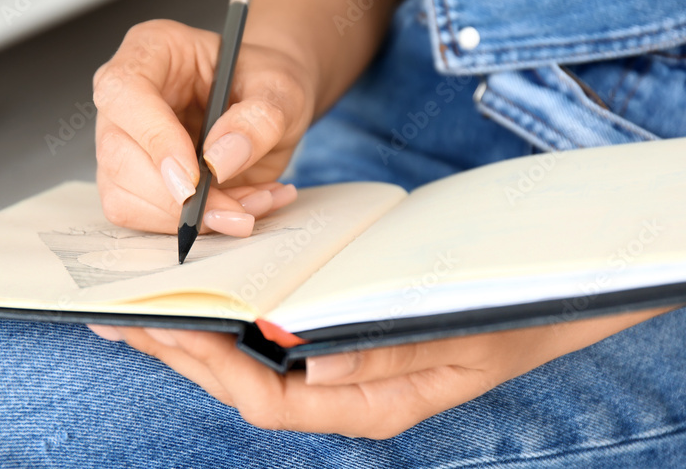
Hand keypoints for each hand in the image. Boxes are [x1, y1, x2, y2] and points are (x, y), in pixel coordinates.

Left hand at [87, 303, 659, 439]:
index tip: (161, 327)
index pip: (268, 396)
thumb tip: (309, 365)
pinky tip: (215, 282)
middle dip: (183, 349)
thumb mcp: (462, 335)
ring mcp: (350, 362)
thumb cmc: (517, 312)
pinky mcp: (352, 330)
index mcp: (373, 402)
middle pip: (248, 378)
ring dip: (202, 328)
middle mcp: (351, 389)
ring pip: (258, 354)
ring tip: (148, 300)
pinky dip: (242, 304)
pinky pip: (283, 326)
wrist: (562, 291)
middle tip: (123, 314)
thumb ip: (388, 355)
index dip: (209, 365)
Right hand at [93, 19, 315, 235]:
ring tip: (250, 205)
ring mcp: (126, 143)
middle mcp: (127, 99)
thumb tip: (219, 161)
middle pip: (118, 156)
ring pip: (125, 197)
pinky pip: (147, 219)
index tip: (194, 176)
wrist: (271, 105)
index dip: (154, 138)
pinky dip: (197, 226)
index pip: (124, 92)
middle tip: (238, 211)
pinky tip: (239, 207)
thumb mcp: (282, 89)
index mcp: (152, 52)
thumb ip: (259, 119)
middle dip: (179, 198)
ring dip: (191, 217)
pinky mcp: (136, 182)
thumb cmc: (266, 82)